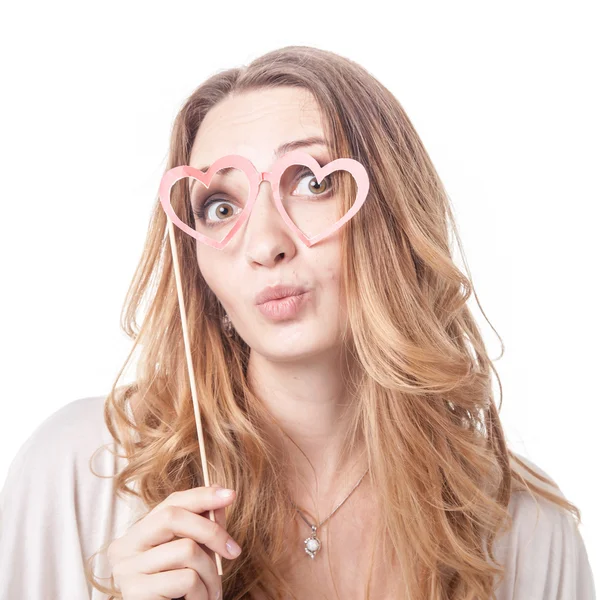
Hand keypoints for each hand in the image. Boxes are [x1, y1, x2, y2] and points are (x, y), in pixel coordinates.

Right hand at [107, 483, 240, 599]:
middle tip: (234, 551)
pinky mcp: (136, 592)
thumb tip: (219, 492)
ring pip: (186, 549)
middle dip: (211, 531)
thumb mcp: (192, 553)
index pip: (171, 502)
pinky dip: (202, 592)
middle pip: (172, 517)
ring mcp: (127, 569)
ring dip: (211, 573)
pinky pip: (186, 579)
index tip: (230, 495)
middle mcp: (124, 547)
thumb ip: (203, 525)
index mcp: (137, 533)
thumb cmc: (179, 591)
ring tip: (213, 592)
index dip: (202, 495)